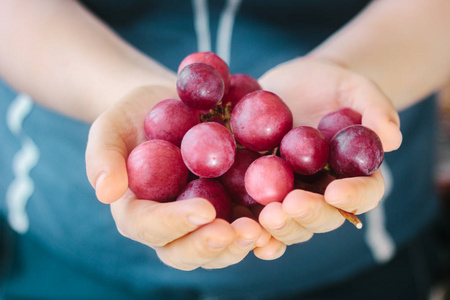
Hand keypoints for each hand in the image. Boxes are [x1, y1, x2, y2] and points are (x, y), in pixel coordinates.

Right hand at [85, 85, 281, 269]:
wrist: (171, 106)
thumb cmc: (136, 116)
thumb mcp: (110, 125)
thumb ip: (102, 156)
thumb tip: (105, 193)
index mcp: (139, 211)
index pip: (149, 227)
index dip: (174, 224)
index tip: (202, 211)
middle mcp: (171, 225)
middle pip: (184, 251)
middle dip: (210, 246)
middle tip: (236, 232)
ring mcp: (203, 220)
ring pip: (218, 248)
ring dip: (240, 245)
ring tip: (262, 229)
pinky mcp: (230, 206)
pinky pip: (245, 227)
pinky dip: (264, 230)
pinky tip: (281, 217)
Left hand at [255, 57, 401, 244]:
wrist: (293, 86)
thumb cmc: (331, 85)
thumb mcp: (355, 87)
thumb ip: (375, 108)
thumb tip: (392, 139)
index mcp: (355, 173)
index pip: (365, 192)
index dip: (354, 197)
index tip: (336, 192)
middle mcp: (324, 192)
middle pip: (324, 217)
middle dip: (308, 216)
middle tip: (289, 207)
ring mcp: (292, 194)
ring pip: (291, 224)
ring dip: (278, 227)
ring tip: (263, 219)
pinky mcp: (262, 190)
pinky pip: (258, 215)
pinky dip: (251, 227)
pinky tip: (238, 232)